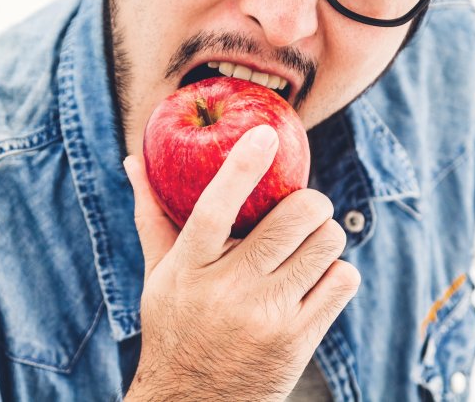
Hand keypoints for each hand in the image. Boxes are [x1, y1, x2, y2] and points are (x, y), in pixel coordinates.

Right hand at [123, 125, 360, 401]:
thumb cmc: (176, 328)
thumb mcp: (158, 275)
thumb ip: (152, 216)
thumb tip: (132, 161)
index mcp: (187, 269)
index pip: (213, 208)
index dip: (241, 166)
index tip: (265, 134)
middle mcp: (227, 291)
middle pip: (292, 219)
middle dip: (311, 202)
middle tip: (305, 207)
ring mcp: (266, 318)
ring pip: (327, 244)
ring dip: (326, 236)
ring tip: (309, 246)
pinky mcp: (298, 340)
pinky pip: (342, 280)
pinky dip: (337, 271)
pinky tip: (317, 279)